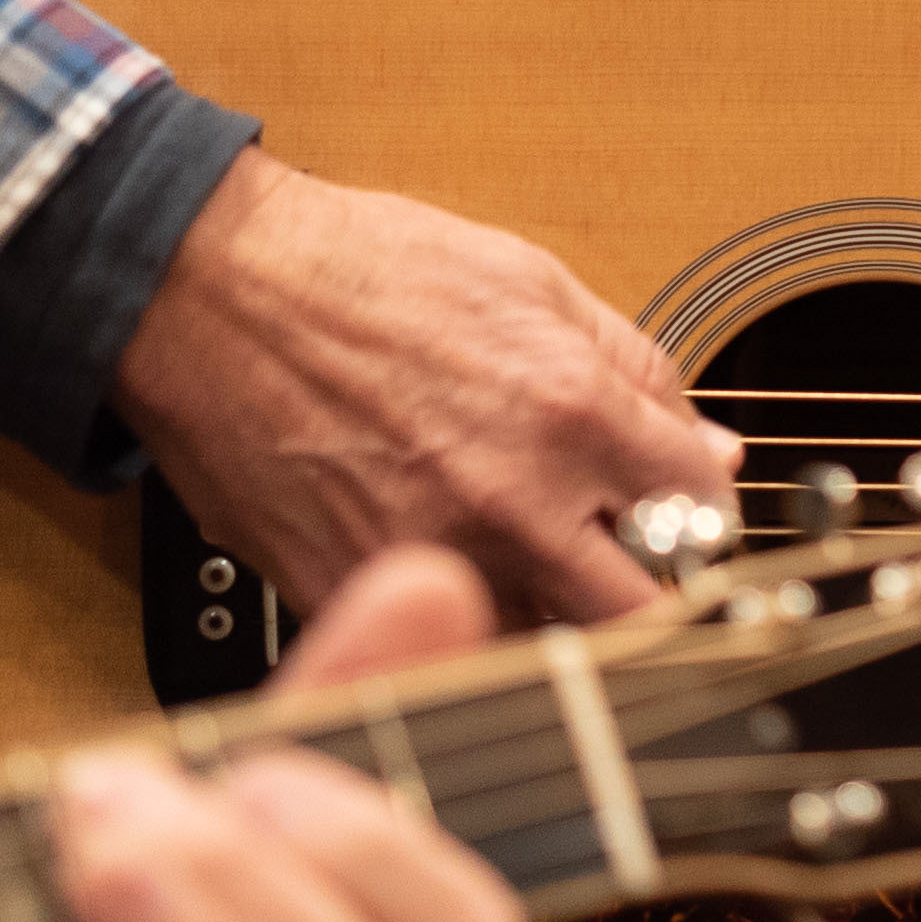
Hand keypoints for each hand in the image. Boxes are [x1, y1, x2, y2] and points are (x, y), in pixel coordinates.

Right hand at [115, 150, 738, 622]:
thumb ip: (636, 371)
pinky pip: (439, 648)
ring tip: (539, 572)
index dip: (707, 518)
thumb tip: (711, 448)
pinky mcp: (352, 597)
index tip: (693, 521)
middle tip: (634, 573)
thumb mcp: (530, 282)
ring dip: (558, 625)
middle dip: (654, 601)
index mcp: (573, 412)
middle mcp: (514, 501)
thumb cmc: (361, 272)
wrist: (209, 293)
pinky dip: (462, 628)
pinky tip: (455, 577)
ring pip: (544, 649)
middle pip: (642, 615)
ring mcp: (431, 560)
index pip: (703, 511)